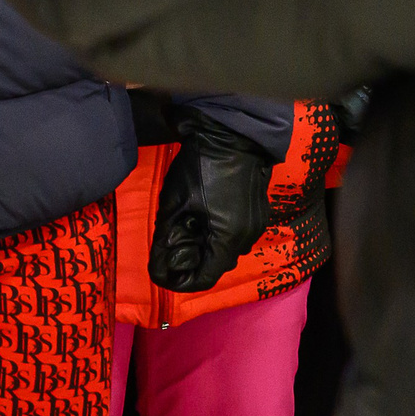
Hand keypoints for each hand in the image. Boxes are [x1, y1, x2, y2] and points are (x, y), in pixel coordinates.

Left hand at [147, 112, 276, 294]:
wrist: (231, 135)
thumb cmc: (199, 168)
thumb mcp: (175, 204)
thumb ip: (166, 239)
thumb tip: (157, 269)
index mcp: (228, 240)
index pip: (205, 278)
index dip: (181, 280)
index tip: (163, 271)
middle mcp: (247, 238)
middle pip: (216, 264)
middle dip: (191, 260)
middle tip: (169, 243)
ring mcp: (256, 224)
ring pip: (226, 248)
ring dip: (205, 245)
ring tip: (184, 225)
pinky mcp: (257, 211)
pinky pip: (235, 233)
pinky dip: (217, 232)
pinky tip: (202, 214)